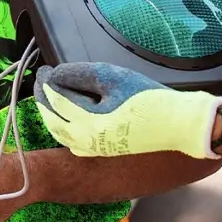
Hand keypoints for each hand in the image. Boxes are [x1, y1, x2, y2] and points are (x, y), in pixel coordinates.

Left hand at [36, 62, 221, 159]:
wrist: (180, 125)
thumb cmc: (150, 99)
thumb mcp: (114, 77)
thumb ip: (81, 74)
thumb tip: (56, 75)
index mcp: (88, 123)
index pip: (56, 99)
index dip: (46, 82)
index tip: (42, 69)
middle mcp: (86, 141)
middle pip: (53, 119)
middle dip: (44, 99)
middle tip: (42, 81)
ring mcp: (95, 150)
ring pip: (61, 133)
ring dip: (52, 114)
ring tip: (50, 97)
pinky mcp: (104, 151)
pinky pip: (73, 142)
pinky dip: (64, 128)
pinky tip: (68, 119)